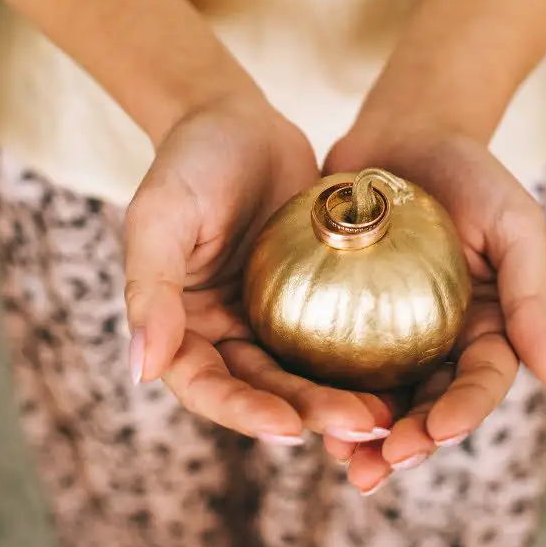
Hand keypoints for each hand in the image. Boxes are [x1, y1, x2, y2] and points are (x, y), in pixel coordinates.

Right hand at [124, 92, 392, 444]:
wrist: (236, 118)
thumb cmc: (189, 160)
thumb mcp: (161, 217)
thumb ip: (150, 290)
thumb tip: (142, 369)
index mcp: (180, 325)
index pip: (206, 385)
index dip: (244, 413)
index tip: (290, 428)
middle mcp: (224, 330)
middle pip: (264, 388)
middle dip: (310, 413)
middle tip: (362, 423)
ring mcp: (268, 315)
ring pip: (304, 370)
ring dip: (341, 396)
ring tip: (389, 412)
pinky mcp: (310, 295)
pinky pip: (335, 333)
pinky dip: (362, 356)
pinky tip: (403, 369)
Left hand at [321, 120, 545, 492]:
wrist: (408, 128)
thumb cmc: (470, 170)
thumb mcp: (514, 225)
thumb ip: (533, 298)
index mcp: (486, 327)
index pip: (478, 383)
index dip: (460, 413)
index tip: (432, 431)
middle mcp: (437, 338)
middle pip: (424, 403)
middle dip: (403, 443)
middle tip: (373, 467)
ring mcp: (387, 328)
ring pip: (375, 392)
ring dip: (357, 433)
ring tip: (337, 461)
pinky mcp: (339, 310)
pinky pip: (327, 353)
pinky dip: (316, 384)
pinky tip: (295, 407)